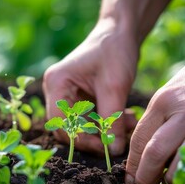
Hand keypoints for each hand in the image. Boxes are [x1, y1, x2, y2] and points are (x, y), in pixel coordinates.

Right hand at [43, 20, 137, 155]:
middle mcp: (56, 91)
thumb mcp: (115, 87)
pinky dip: (107, 121)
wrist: (120, 33)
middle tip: (116, 142)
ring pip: (81, 126)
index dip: (81, 139)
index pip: (61, 122)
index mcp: (56, 83)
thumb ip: (112, 119)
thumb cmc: (114, 51)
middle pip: (68, 127)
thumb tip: (114, 150)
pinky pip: (90, 118)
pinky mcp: (79, 98)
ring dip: (104, 129)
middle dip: (93, 136)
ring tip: (128, 124)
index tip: (105, 147)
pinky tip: (126, 119)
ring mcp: (67, 95)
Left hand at [125, 51, 184, 183]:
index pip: (140, 140)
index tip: (130, 178)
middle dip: (145, 177)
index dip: (132, 165)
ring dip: (171, 181)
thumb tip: (141, 158)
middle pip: (156, 153)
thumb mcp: (169, 92)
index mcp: (165, 101)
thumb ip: (155, 121)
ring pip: (183, 165)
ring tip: (166, 183)